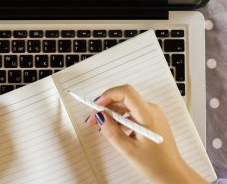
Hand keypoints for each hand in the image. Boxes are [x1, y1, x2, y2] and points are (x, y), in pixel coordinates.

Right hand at [87, 85, 207, 183]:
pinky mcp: (150, 119)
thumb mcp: (129, 150)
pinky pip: (131, 112)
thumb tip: (100, 117)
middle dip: (106, 105)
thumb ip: (112, 132)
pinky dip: (120, 117)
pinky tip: (114, 128)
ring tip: (101, 125)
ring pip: (126, 104)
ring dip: (112, 112)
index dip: (108, 95)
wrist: (172, 173)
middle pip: (124, 97)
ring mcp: (152, 114)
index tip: (96, 105)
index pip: (126, 93)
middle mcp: (151, 110)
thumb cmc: (156, 164)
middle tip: (93, 118)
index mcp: (148, 115)